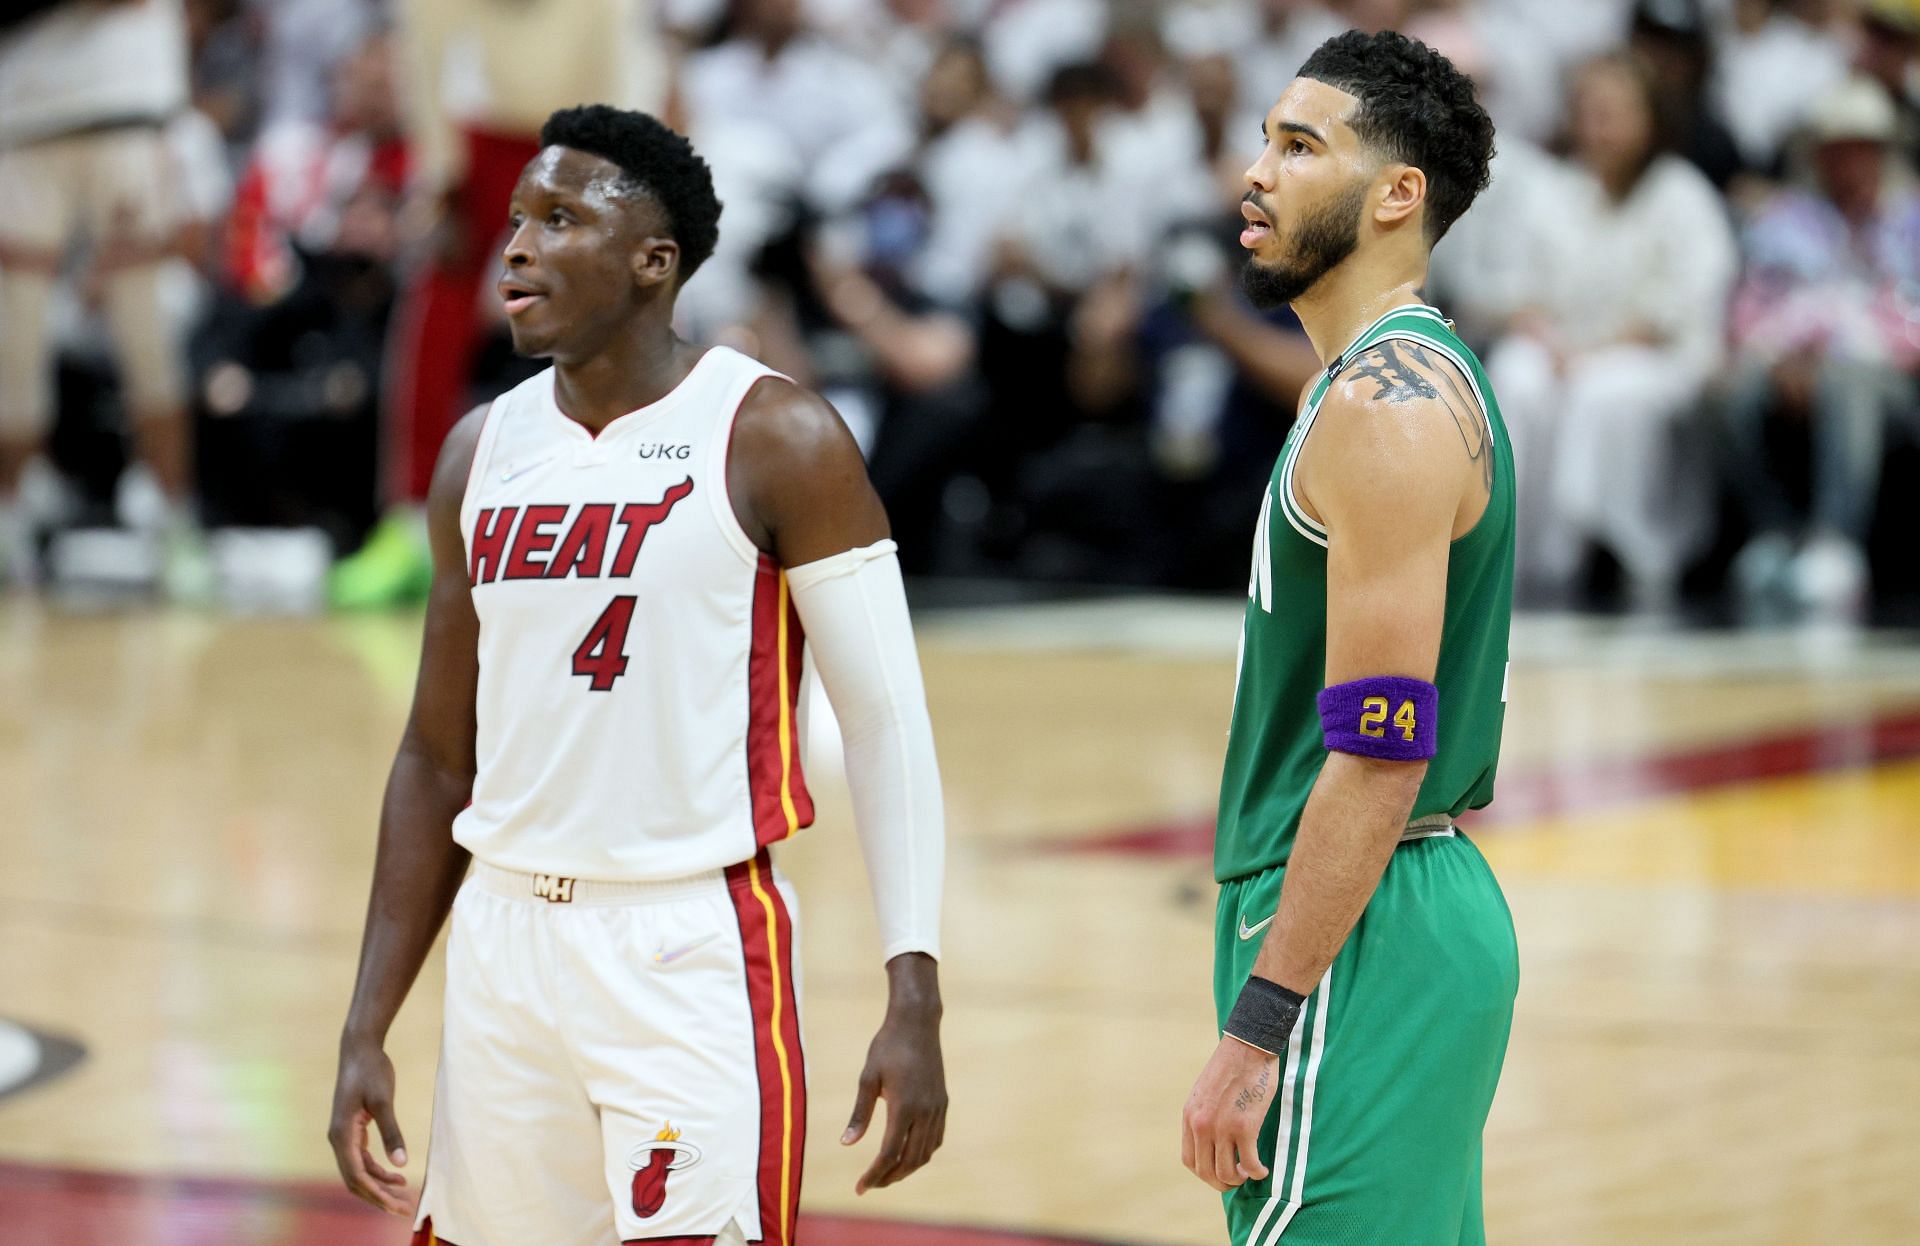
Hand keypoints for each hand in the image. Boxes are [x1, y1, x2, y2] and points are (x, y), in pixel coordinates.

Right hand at [327, 1034, 416, 1214]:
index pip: (358, 1176)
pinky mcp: (351, 1129)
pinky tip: (396, 1173)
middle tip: (403, 1208)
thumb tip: (401, 1163)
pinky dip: (377, 1169)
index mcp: (342, 1135)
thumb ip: (392, 1132)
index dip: (377, 1195)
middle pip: (356, 1179)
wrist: (359, 1049)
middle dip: (378, 1196)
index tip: (397, 1206)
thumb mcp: (383, 1101)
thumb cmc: (371, 1071)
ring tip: (404, 1193)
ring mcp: (343, 1135)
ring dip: (379, 1184)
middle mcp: (338, 1139)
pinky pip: (361, 1158)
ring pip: (358, 1170)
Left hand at [842, 954, 946, 1193]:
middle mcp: (925, 1112)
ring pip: (925, 1153)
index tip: (859, 1188)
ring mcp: (937, 1108)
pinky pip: (935, 1139)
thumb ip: (860, 1113)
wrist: (917, 1023)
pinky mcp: (942, 1102)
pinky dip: (922, 1154)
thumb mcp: (868, 1078)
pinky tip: (908, 1155)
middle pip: (909, 1160)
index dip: (874, 1175)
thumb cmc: (887, 1047)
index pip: (890, 1154)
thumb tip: (846, 1144)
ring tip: (886, 1174)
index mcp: (904, 1107)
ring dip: (906, 1169)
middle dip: (889, 1178)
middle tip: (870, 1185)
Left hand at [1181, 1036, 1277, 1191]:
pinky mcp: (1245, 1126)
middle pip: (1205, 1172)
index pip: (1189, 1159)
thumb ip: (1204, 1115)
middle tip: (1237, 1179)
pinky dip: (1256, 1172)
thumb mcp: (1205, 1092)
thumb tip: (1212, 1139)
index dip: (1204, 1173)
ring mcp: (1222, 1127)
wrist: (1248, 1046)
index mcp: (1190, 1116)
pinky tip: (1262, 1170)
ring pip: (1225, 1173)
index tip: (1219, 1172)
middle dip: (1222, 1183)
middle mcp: (1202, 1125)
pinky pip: (1248, 1163)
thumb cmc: (1232, 1067)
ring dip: (1239, 1180)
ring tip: (1249, 1172)